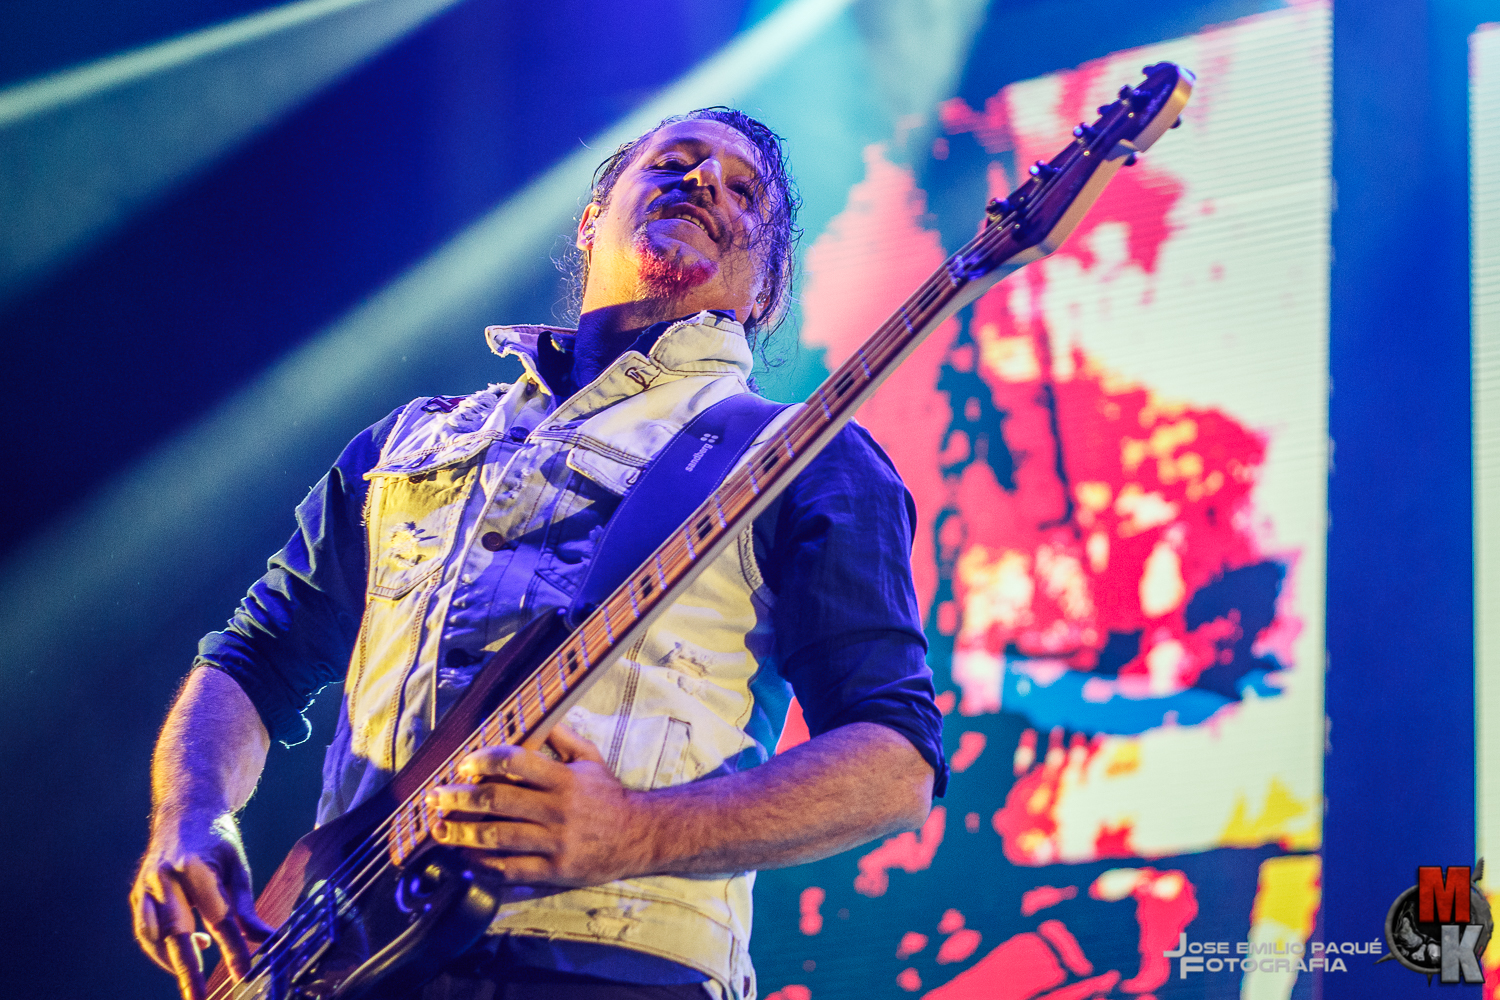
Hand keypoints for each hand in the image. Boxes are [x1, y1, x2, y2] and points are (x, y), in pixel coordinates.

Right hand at [130, 810, 273, 999]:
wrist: (184, 808)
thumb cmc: (216, 837)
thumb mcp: (238, 865)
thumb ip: (246, 906)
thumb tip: (266, 939)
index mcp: (194, 866)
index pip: (218, 917)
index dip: (233, 948)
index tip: (245, 973)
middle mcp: (164, 877)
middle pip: (177, 933)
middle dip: (189, 971)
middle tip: (199, 998)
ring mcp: (145, 886)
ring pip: (154, 937)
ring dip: (172, 962)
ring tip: (196, 982)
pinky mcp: (136, 893)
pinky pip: (146, 931)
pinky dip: (161, 949)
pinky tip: (187, 949)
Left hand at [427, 723, 650, 885]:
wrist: (639, 835)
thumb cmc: (608, 795)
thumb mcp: (590, 758)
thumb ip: (561, 736)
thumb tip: (535, 714)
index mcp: (564, 779)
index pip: (516, 762)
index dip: (484, 760)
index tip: (463, 764)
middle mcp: (558, 809)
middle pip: (498, 801)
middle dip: (459, 798)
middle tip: (434, 796)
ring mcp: (556, 842)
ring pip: (498, 837)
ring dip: (462, 833)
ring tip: (439, 829)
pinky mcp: (555, 870)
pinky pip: (511, 869)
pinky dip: (483, 865)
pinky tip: (465, 858)